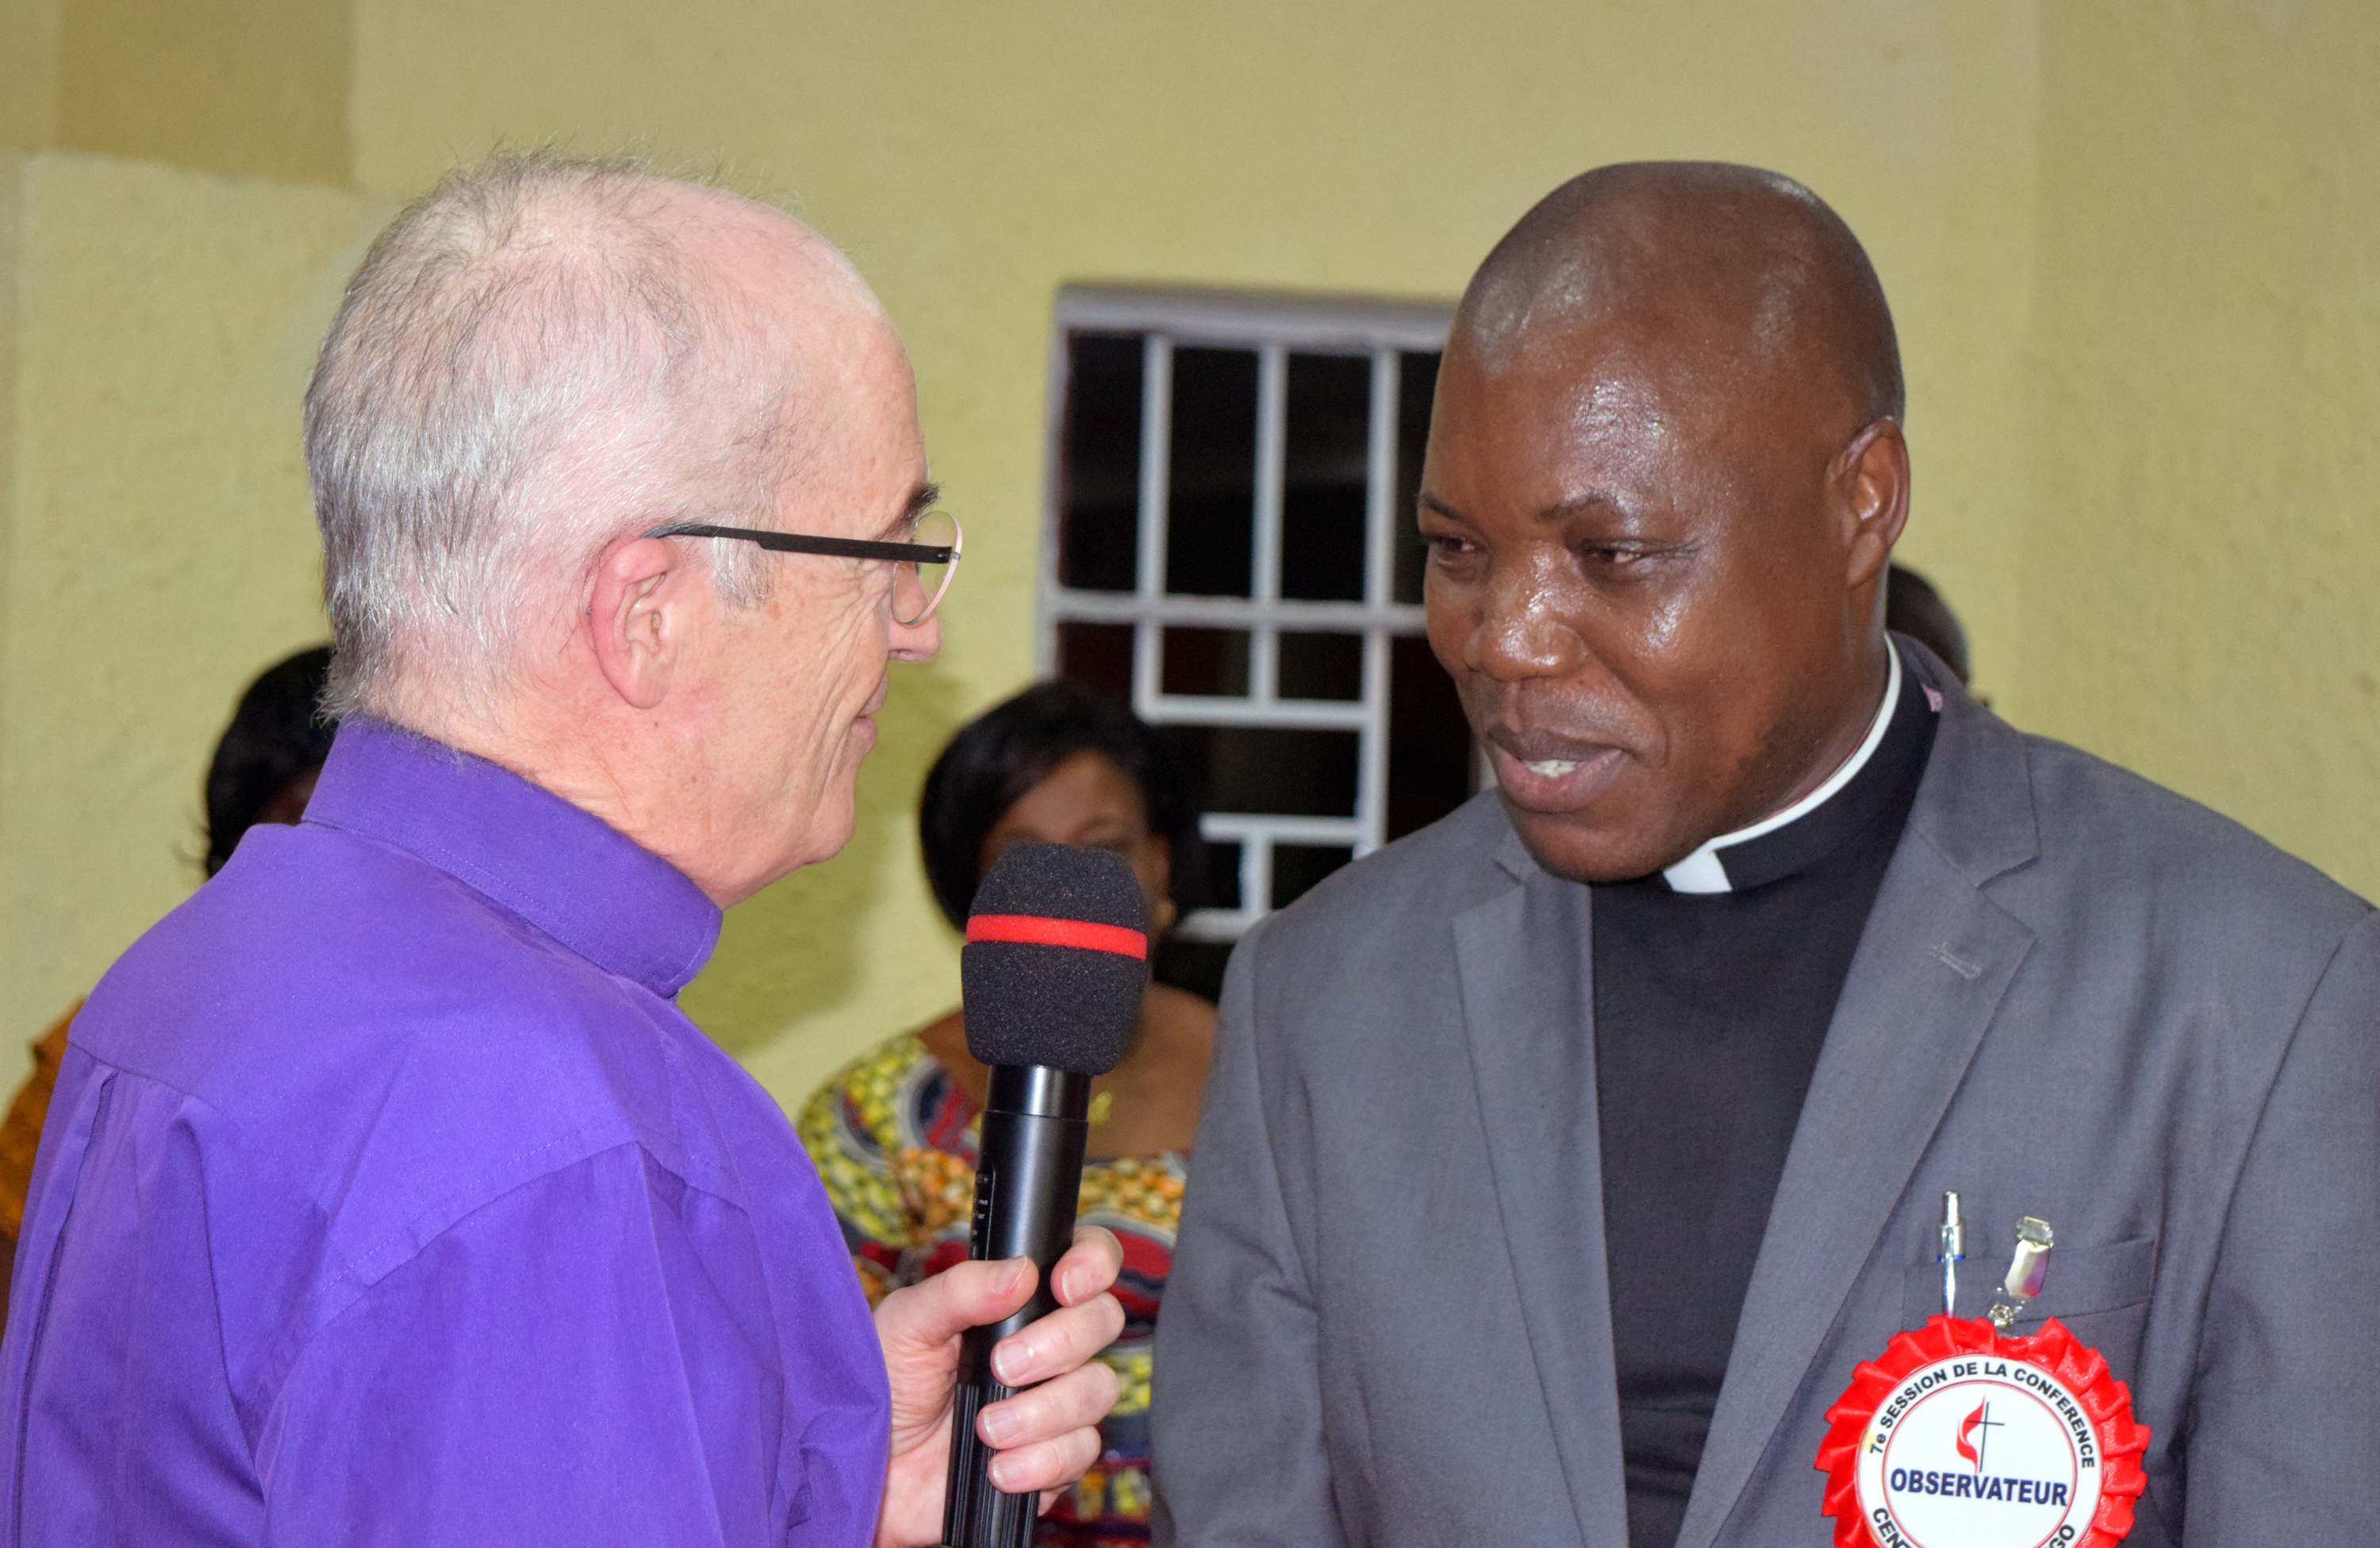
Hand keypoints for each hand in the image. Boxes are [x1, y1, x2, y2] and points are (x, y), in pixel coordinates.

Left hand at [872, 1226, 1125, 1547]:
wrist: (872, 1474)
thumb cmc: (884, 1388)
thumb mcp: (906, 1327)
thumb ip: (960, 1291)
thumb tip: (1021, 1272)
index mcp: (1017, 1299)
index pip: (1087, 1259)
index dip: (1092, 1263)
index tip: (1062, 1286)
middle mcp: (1047, 1343)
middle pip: (1104, 1320)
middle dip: (1059, 1344)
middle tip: (1002, 1366)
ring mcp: (1056, 1400)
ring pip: (1098, 1389)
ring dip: (1044, 1411)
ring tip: (987, 1427)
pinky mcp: (1055, 1456)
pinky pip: (1081, 1450)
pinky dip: (1040, 1461)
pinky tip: (998, 1468)